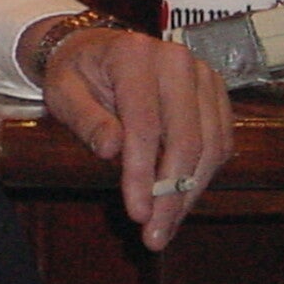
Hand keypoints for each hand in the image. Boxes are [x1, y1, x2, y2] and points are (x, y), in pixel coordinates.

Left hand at [34, 26, 232, 251]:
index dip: (143, 173)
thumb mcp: (63, 92)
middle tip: (154, 234)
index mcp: (134, 55)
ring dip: (190, 193)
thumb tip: (111, 151)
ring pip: (209, 146)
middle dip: (171, 194)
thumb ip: (86, 119)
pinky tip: (180, 199)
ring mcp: (203, 75)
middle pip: (185, 139)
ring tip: (166, 226)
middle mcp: (176, 60)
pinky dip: (203, 175)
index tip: (137, 213)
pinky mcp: (216, 92)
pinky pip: (220, 141)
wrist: (97, 48)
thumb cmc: (77, 72)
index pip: (145, 125)